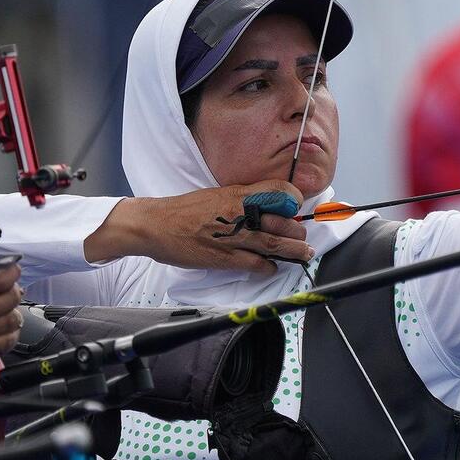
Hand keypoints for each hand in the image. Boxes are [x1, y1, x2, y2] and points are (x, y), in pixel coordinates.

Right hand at [86, 180, 312, 273]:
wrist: (155, 224)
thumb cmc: (184, 210)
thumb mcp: (217, 195)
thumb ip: (241, 199)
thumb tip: (264, 207)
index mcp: (238, 194)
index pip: (279, 191)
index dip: (294, 200)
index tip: (297, 208)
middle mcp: (240, 213)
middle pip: (282, 222)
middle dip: (297, 232)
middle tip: (302, 237)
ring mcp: (233, 236)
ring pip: (274, 244)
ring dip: (294, 251)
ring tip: (304, 253)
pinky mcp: (224, 258)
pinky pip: (255, 264)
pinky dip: (268, 267)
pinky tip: (272, 268)